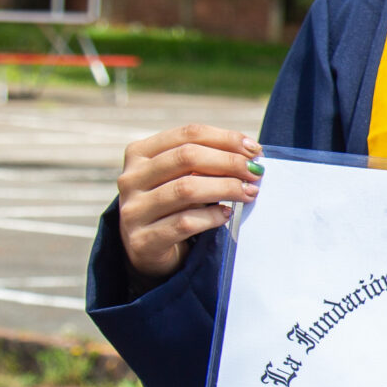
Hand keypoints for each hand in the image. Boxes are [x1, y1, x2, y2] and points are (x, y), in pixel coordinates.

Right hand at [115, 125, 262, 280]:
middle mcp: (131, 178)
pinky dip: (211, 217)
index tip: (254, 149)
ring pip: (185, 189)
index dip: (225, 139)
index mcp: (140, 154)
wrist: (149, 251)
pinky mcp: (142, 240)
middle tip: (256, 172)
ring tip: (249, 192)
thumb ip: (208, 163)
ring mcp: (133, 210)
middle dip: (229, 162)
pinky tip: (226, 214)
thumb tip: (251, 154)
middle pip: (186, 157)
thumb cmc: (175, 206)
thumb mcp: (185, 177)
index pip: (187, 134)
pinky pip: (184, 223)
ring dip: (226, 188)